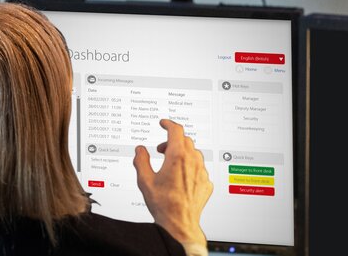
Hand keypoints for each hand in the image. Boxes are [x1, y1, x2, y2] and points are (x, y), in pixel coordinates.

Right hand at [133, 118, 212, 246]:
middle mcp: (192, 161)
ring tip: (170, 165)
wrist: (179, 224)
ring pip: (194, 153)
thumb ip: (141, 161)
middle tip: (161, 150)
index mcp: (177, 156)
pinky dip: (190, 167)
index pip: (176, 130)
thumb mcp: (145, 181)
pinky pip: (199, 168)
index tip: (163, 123)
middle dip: (172, 141)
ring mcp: (202, 172)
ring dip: (182, 153)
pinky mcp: (206, 182)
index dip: (168, 124)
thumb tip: (140, 150)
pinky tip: (180, 179)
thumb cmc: (164, 205)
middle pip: (185, 140)